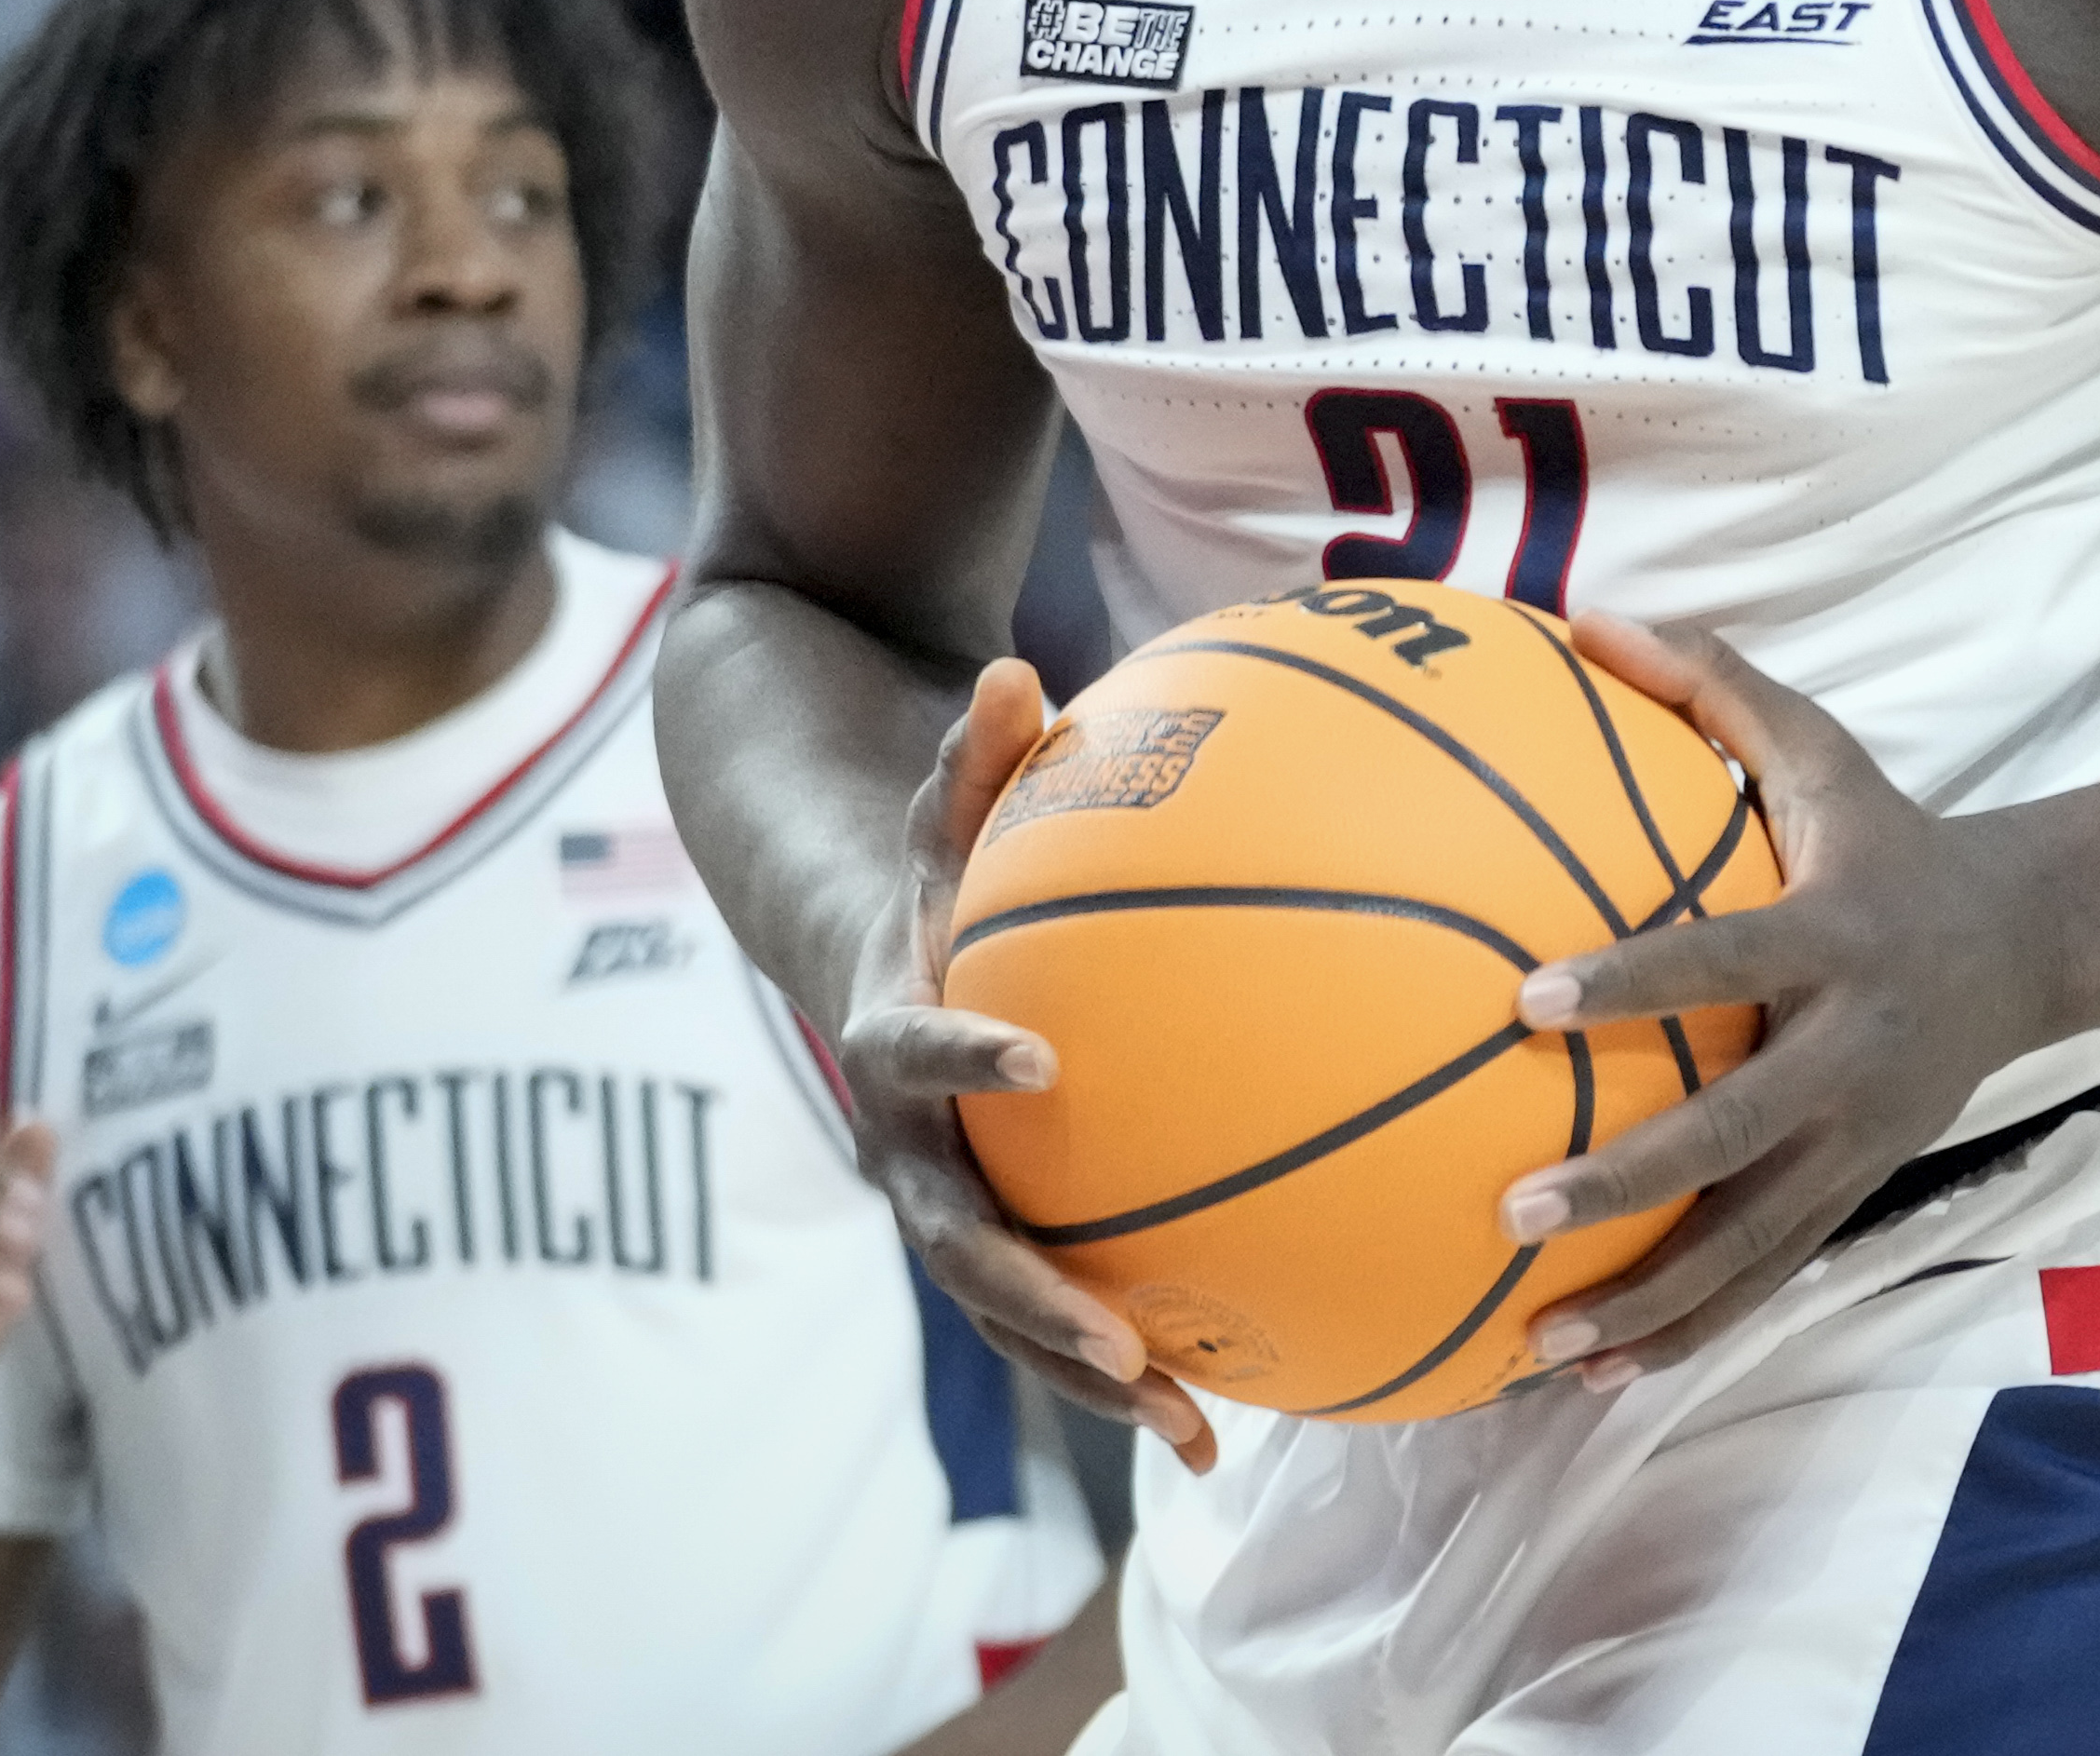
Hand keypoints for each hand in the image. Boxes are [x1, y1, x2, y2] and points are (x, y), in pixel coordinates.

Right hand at [837, 657, 1216, 1467]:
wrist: (863, 961)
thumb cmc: (932, 873)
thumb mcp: (938, 807)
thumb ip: (971, 753)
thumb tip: (1013, 665)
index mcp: (891, 1036)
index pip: (919, 1048)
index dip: (967, 1055)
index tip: (1038, 1062)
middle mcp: (909, 1146)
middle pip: (962, 1244)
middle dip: (1038, 1302)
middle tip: (1122, 1347)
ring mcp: (949, 1207)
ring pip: (1012, 1314)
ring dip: (1093, 1376)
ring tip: (1196, 1434)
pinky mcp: (998, 1240)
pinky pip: (1061, 1313)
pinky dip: (1133, 1364)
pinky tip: (1236, 1409)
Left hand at [1497, 615, 2057, 1385]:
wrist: (2034, 943)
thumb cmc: (1890, 838)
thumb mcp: (1821, 751)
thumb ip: (1711, 686)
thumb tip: (1585, 611)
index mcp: (1832, 938)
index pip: (1722, 959)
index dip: (1632, 979)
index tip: (1527, 999)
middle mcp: (1848, 1052)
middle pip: (1735, 1134)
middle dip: (1628, 1179)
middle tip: (1513, 1210)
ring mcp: (1857, 1139)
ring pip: (1750, 1241)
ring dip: (1647, 1300)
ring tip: (1538, 1345)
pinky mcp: (1855, 1193)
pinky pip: (1765, 1277)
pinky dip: (1685, 1329)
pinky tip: (1591, 1370)